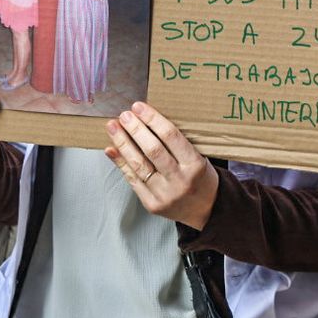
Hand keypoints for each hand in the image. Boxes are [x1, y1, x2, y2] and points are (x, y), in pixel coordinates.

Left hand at [105, 101, 219, 229]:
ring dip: (123, 143)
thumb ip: (177, 142)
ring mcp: (164, 194)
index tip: (139, 107)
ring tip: (113, 127)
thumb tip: (146, 121)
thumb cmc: (201, 178)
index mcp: (194, 165)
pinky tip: (112, 149)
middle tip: (124, 115)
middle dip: (135, 129)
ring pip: (138, 164)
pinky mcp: (152, 204)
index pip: (170, 136)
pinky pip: (132, 179)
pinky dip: (120, 162)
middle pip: (152, 150)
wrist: (206, 210)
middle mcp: (179, 180)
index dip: (152, 119)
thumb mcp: (199, 156)